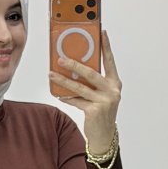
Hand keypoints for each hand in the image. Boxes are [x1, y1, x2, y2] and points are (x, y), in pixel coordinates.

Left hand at [49, 30, 121, 153]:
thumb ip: (93, 83)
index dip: (106, 46)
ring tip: (52, 74)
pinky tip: (58, 94)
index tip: (102, 32)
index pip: (110, 61)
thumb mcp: (102, 95)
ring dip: (63, 81)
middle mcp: (112, 91)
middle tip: (61, 58)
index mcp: (115, 83)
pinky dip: (66, 97)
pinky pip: (76, 100)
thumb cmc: (101, 112)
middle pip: (91, 73)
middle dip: (74, 65)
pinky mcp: (95, 111)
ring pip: (80, 87)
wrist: (104, 136)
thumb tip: (74, 68)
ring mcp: (104, 101)